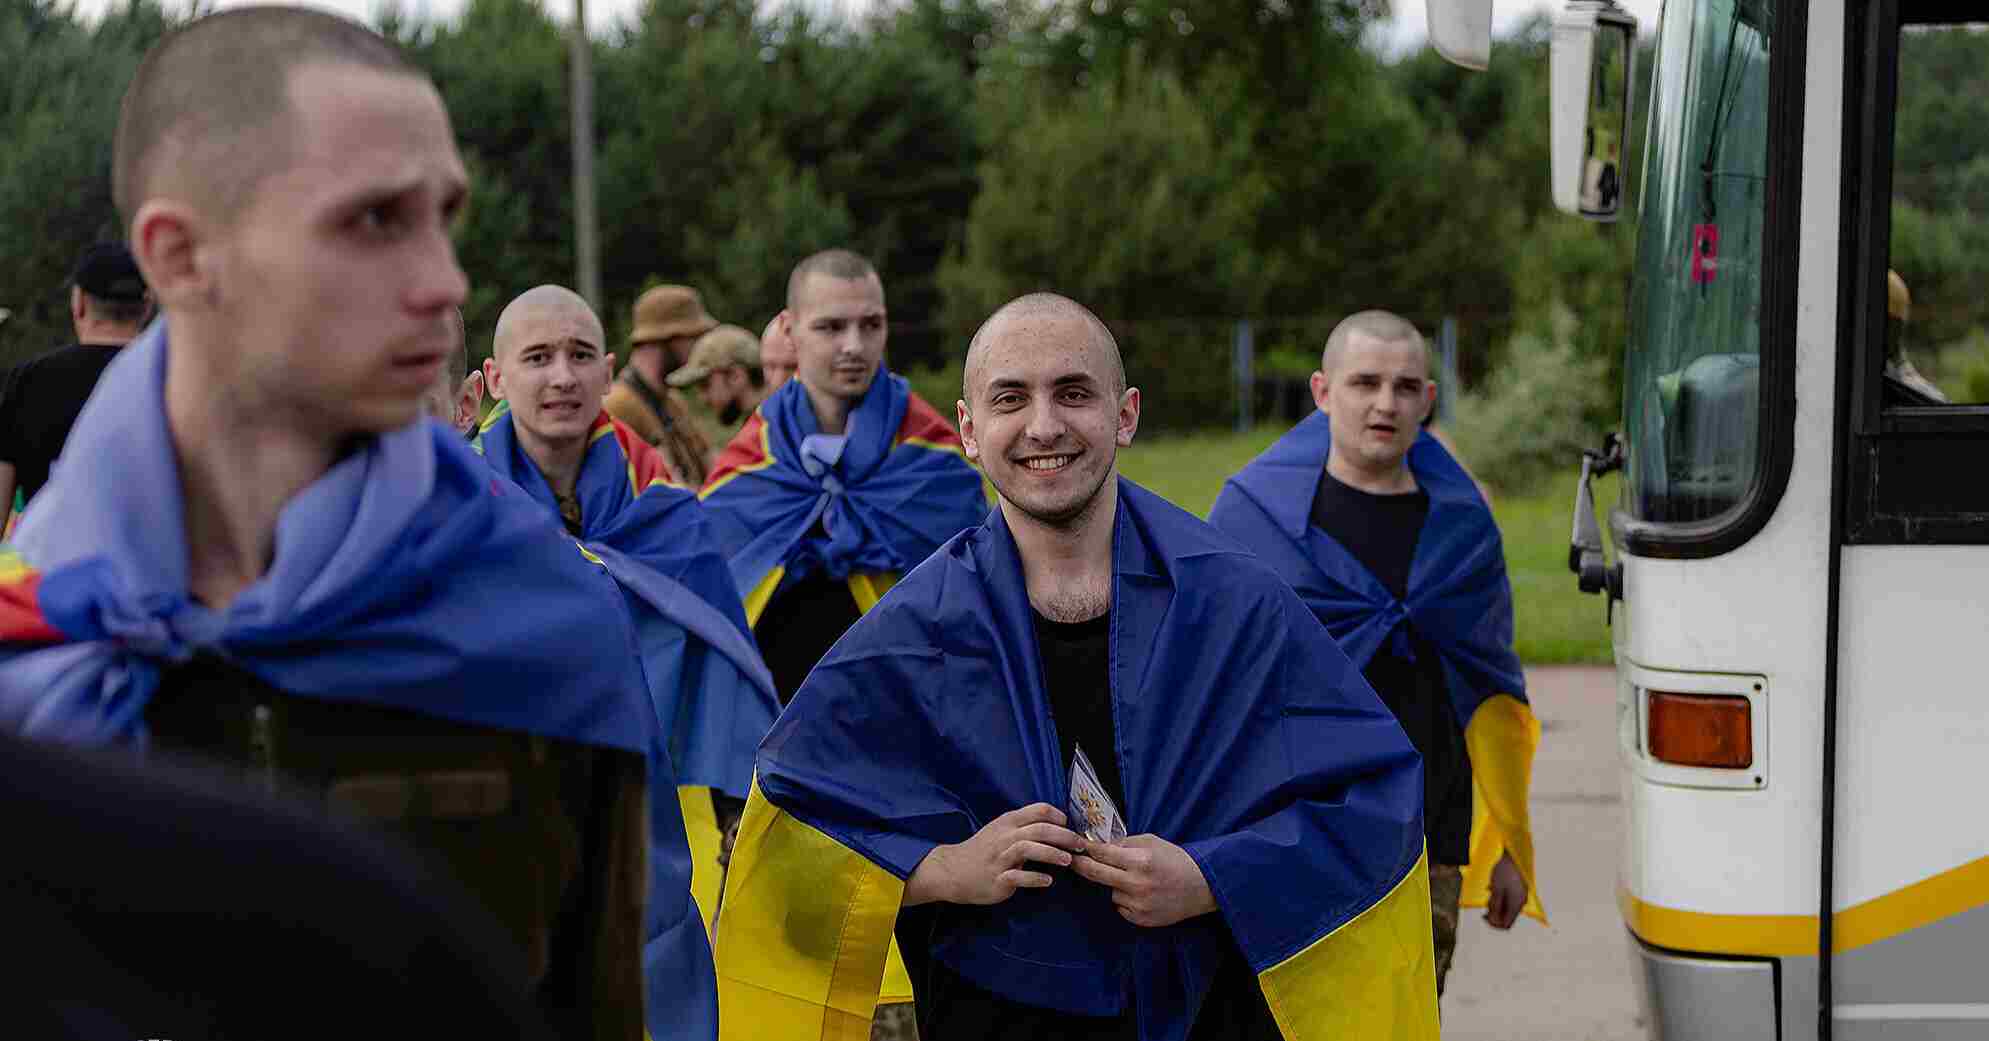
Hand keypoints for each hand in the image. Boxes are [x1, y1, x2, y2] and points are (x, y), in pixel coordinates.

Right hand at [903, 803, 1085, 906]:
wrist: (954, 871)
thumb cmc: (983, 851)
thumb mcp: (1001, 831)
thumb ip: (1024, 827)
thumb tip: (1056, 826)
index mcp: (1008, 823)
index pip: (1038, 810)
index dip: (1059, 816)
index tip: (1071, 826)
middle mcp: (1005, 837)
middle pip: (1038, 829)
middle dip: (1063, 836)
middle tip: (1080, 845)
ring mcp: (1000, 858)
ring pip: (1027, 849)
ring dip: (1051, 854)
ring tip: (1067, 861)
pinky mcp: (997, 878)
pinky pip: (1018, 876)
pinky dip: (1035, 878)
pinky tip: (1048, 881)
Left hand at [1069, 834, 1217, 927]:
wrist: (1201, 887)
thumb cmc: (1175, 860)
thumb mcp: (1151, 842)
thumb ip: (1124, 843)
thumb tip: (1098, 843)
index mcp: (1140, 860)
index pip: (1102, 853)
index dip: (1086, 848)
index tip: (1075, 845)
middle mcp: (1137, 884)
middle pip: (1095, 874)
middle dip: (1080, 865)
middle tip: (1073, 860)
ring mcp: (1138, 904)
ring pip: (1109, 891)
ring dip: (1113, 884)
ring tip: (1134, 880)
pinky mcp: (1140, 919)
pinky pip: (1120, 906)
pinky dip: (1125, 899)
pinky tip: (1141, 893)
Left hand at [1484, 851, 1527, 929]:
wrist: (1513, 853)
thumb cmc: (1504, 870)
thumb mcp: (1496, 889)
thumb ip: (1495, 906)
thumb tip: (1493, 921)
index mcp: (1517, 904)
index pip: (1506, 925)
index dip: (1493, 923)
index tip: (1484, 915)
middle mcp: (1520, 903)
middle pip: (1505, 917)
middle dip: (1493, 913)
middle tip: (1485, 903)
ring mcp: (1519, 896)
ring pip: (1505, 908)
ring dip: (1495, 904)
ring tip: (1489, 893)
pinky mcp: (1516, 890)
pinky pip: (1506, 900)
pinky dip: (1498, 897)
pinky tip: (1492, 888)